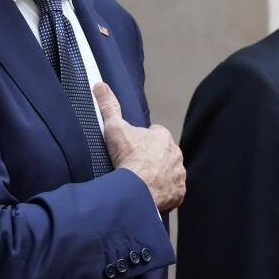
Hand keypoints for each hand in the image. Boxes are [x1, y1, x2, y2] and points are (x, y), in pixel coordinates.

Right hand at [94, 82, 185, 211]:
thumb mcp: (114, 127)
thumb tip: (100, 86)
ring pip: (170, 171)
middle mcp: (175, 154)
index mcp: (162, 136)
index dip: (142, 140)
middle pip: (163, 153)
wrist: (137, 189)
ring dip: (159, 175)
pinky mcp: (178, 192)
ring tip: (142, 181)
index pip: (155, 134)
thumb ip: (109, 106)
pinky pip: (173, 190)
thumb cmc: (128, 158)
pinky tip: (150, 192)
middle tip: (136, 165)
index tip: (132, 147)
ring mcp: (178, 174)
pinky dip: (164, 192)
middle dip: (152, 158)